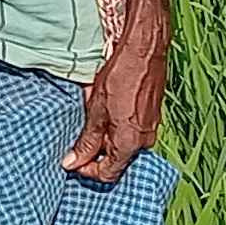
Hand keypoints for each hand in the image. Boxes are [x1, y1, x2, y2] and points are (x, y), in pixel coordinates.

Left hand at [62, 41, 163, 185]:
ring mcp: (151, 130)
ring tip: (92, 122)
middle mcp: (144, 142)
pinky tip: (106, 114)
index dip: (87, 171)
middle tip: (79, 139)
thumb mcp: (96, 110)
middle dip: (97, 155)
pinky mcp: (153, 117)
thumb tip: (72, 163)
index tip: (73, 159)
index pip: (108, 175)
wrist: (144, 50)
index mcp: (129, 144)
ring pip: (124, 147)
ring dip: (107, 140)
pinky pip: (133, 134)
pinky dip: (118, 130)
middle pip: (117, 162)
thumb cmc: (121, 75)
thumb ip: (87, 141)